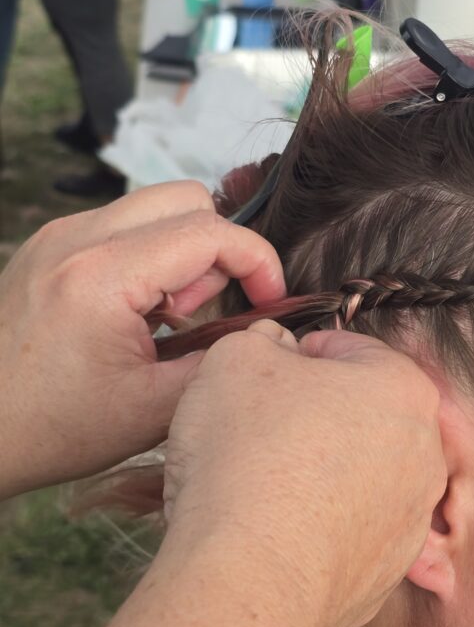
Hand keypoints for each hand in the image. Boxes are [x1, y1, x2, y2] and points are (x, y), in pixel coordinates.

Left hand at [0, 182, 283, 499]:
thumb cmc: (51, 427)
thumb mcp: (154, 410)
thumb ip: (220, 362)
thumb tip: (262, 332)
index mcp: (103, 276)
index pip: (210, 232)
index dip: (257, 262)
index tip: (270, 301)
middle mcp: (76, 239)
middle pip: (187, 199)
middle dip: (217, 250)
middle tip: (203, 312)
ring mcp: (58, 236)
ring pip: (156, 206)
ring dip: (183, 252)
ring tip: (167, 317)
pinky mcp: (50, 244)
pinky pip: (123, 225)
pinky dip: (150, 256)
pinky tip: (137, 311)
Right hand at [162, 321, 445, 626]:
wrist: (250, 578)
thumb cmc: (248, 455)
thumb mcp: (235, 359)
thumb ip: (261, 340)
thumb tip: (271, 348)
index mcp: (404, 387)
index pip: (347, 350)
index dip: (296, 357)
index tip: (263, 377)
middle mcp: (425, 453)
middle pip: (360, 414)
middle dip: (313, 414)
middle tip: (258, 429)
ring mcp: (411, 519)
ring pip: (358, 475)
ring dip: (318, 471)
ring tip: (260, 483)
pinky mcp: (387, 574)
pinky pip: (348, 532)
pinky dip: (317, 526)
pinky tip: (274, 530)